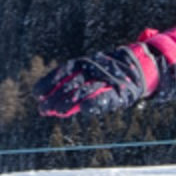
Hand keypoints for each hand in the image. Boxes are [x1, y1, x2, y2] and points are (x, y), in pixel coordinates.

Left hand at [35, 44, 157, 120]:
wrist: (139, 67)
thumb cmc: (109, 73)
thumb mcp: (91, 74)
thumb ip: (73, 86)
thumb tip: (52, 103)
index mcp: (86, 63)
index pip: (63, 71)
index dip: (49, 82)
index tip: (36, 94)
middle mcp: (94, 69)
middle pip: (70, 83)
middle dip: (55, 97)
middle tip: (42, 109)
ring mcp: (106, 80)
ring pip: (83, 91)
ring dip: (68, 102)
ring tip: (56, 112)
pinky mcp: (118, 92)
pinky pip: (103, 98)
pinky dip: (92, 103)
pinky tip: (82, 110)